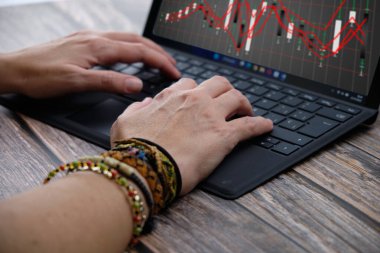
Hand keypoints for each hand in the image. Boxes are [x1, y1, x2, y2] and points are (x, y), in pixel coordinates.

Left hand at [0, 30, 179, 97]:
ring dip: (144, 47)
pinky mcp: (82, 41)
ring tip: (157, 58)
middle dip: (157, 52)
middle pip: (135, 41)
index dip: (159, 61)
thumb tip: (137, 85)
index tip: (173, 71)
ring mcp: (88, 38)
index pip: (138, 52)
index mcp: (97, 47)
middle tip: (171, 64)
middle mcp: (95, 38)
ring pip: (125, 38)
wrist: (14, 68)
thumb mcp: (77, 83)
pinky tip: (128, 53)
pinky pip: (113, 40)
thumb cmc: (41, 76)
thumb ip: (109, 82)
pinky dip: (129, 46)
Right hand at [111, 77, 272, 194]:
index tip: (201, 99)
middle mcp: (194, 100)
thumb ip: (137, 108)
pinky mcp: (224, 136)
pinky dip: (261, 124)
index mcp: (173, 97)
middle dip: (225, 90)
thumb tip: (145, 103)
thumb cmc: (134, 147)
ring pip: (237, 97)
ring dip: (244, 103)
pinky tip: (267, 126)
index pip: (190, 84)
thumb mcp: (125, 121)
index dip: (198, 91)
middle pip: (219, 84)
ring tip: (248, 111)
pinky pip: (250, 125)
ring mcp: (211, 116)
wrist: (146, 167)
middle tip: (229, 102)